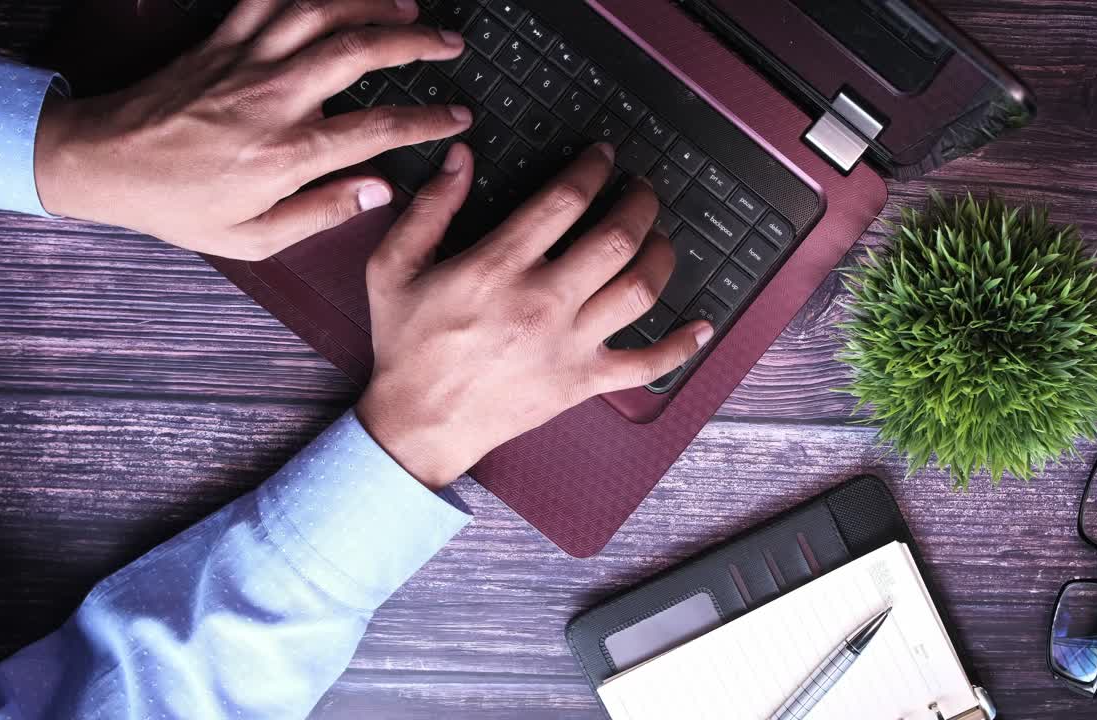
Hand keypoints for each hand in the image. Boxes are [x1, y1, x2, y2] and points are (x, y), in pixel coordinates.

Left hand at [34, 0, 471, 260]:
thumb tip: (380, 192)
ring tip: (409, 6)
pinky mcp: (222, 40)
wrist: (105, 163)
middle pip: (358, 52)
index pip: (376, 129)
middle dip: (415, 42)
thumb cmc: (178, 205)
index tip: (458, 117)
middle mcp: (272, 98)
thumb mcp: (253, 238)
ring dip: (371, 3)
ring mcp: (246, 61)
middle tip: (450, 43)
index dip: (427, 120)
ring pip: (320, 12)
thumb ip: (323, 213)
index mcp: (285, 153)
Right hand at [355, 143, 713, 489]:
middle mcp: (543, 303)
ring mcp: (569, 345)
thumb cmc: (408, 345)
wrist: (418, 423)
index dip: (594, 169)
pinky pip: (646, 365)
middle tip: (643, 190)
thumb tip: (461, 157)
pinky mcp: (583, 381)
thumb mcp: (394, 266)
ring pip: (640, 291)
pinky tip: (702, 325)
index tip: (604, 157)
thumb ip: (430, 207)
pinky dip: (680, 346)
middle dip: (640, 203)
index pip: (565, 201)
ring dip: (661, 255)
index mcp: (498, 268)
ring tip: (659, 237)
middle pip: (617, 239)